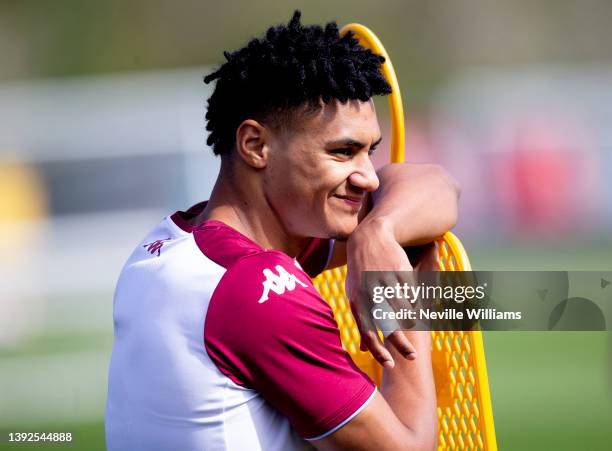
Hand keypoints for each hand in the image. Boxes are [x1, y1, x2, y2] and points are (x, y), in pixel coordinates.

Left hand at [346, 220, 438, 367]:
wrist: (368, 239)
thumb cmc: (360, 273)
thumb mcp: (355, 295)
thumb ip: (362, 322)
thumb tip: (363, 351)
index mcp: (357, 302)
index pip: (367, 333)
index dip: (379, 352)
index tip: (391, 365)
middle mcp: (370, 294)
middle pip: (388, 326)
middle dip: (401, 345)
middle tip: (412, 357)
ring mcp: (386, 283)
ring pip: (404, 311)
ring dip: (411, 322)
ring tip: (415, 326)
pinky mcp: (400, 272)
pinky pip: (411, 295)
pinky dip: (416, 303)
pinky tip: (417, 306)